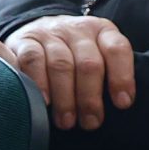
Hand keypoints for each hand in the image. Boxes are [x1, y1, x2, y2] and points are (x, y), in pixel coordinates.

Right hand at [3, 16, 135, 129]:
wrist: (37, 27)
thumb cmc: (75, 51)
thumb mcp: (98, 52)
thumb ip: (109, 72)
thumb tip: (119, 106)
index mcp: (102, 31)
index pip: (117, 50)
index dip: (122, 77)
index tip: (123, 104)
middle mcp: (78, 30)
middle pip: (88, 63)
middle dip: (90, 97)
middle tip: (91, 122)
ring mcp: (50, 33)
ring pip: (61, 65)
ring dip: (65, 98)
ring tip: (67, 122)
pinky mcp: (25, 40)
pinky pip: (32, 61)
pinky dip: (39, 83)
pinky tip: (43, 102)